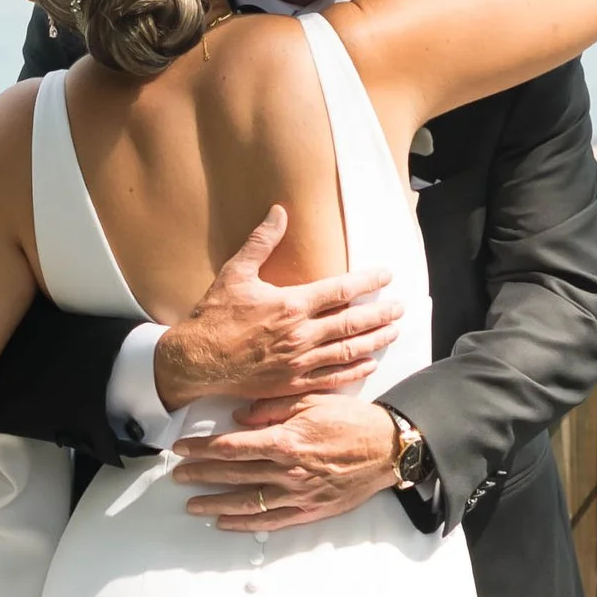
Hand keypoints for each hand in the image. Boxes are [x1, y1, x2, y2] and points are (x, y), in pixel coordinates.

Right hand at [150, 211, 401, 413]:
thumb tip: (278, 212)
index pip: (341, 290)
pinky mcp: (292, 384)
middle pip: (352, 322)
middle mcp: (300, 334)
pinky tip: (369, 364)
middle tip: (400, 307)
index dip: (368, 281)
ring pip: (348, 351)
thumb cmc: (214, 316)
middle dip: (381, 314)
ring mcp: (298, 362)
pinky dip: (354, 371)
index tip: (386, 275)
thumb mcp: (235, 272)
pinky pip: (332, 378)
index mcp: (291, 304)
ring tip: (394, 333)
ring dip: (375, 341)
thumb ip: (261, 242)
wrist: (196, 360)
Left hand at [170, 396, 403, 530]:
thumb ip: (270, 407)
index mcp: (284, 441)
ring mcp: (298, 494)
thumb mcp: (310, 400)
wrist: (388, 448)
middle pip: (233, 475)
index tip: (181, 448)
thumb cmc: (350, 420)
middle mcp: (287, 471)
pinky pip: (271, 521)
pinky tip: (225, 523)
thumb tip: (238, 417)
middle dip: (200, 475)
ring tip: (191, 505)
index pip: (231, 447)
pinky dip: (245, 523)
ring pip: (246, 502)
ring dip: (215, 504)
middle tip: (177, 476)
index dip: (202, 448)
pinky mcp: (310, 510)